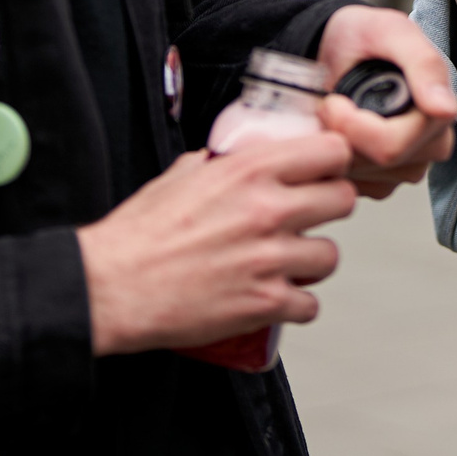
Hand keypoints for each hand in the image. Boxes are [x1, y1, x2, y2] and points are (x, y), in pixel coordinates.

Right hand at [74, 131, 356, 355]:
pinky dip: (297, 305)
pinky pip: (310, 305)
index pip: (331, 151)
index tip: (326, 170)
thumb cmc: (138, 236)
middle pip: (344, 201)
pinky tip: (277, 297)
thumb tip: (232, 157)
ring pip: (331, 256)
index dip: (332, 162)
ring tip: (289, 262)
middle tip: (311, 217)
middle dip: (329, 209)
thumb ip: (216, 163)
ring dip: (312, 261)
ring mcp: (270, 259)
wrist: (113, 287)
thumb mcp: (180, 176)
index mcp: (249, 172)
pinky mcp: (265, 303)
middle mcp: (267, 211)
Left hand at [316, 4, 456, 197]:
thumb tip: (446, 110)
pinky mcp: (385, 180)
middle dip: (344, 135)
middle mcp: (430, 143)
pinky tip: (334, 136)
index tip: (334, 101)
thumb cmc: (362, 34)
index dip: (355, 128)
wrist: (333, 45)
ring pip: (368, 178)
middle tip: (328, 105)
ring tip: (331, 116)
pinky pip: (359, 188)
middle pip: (382, 163)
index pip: (395, 145)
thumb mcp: (389, 30)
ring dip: (337, 148)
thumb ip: (423, 63)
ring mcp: (408, 164)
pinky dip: (337, 164)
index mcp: (436, 110)